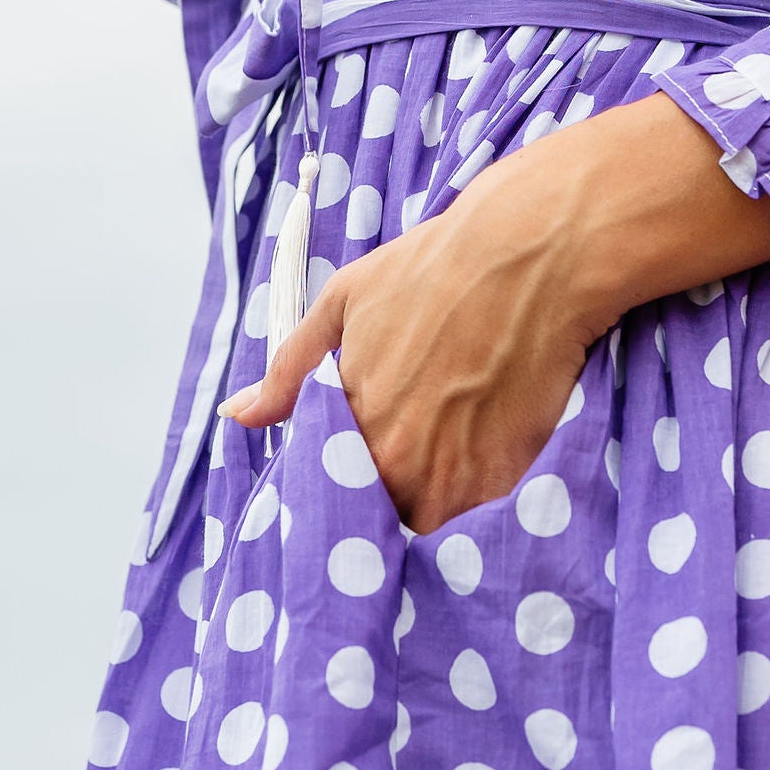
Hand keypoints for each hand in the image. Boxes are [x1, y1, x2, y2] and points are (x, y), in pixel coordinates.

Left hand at [221, 90, 769, 534]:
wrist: (531, 255)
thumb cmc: (434, 269)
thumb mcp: (342, 304)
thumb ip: (289, 371)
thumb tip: (237, 416)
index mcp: (345, 420)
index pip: (325, 484)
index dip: (336, 473)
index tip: (348, 459)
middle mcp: (392, 459)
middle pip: (373, 506)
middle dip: (380, 483)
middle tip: (406, 438)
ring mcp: (450, 474)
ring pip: (422, 514)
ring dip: (426, 489)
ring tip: (448, 433)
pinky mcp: (501, 476)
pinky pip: (473, 507)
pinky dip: (473, 482)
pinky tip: (484, 432)